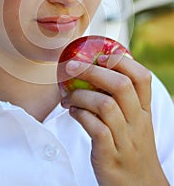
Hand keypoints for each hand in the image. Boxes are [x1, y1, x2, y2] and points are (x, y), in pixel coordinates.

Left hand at [61, 55, 169, 185]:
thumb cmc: (131, 149)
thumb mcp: (134, 124)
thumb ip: (122, 102)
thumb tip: (95, 74)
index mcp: (144, 111)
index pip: (142, 77)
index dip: (122, 61)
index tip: (101, 56)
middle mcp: (138, 123)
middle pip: (121, 86)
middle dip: (93, 71)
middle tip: (72, 67)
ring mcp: (125, 140)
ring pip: (106, 105)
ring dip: (81, 96)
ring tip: (68, 98)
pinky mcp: (110, 156)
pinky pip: (96, 128)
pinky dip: (81, 116)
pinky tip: (73, 113)